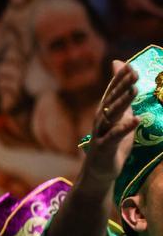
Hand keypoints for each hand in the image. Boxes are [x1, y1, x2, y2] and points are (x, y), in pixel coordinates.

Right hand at [81, 60, 139, 183]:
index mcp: (105, 111)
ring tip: (135, 90)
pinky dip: (125, 128)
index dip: (120, 78)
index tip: (131, 65)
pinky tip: (136, 120)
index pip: (112, 91)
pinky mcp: (104, 147)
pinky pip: (114, 136)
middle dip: (123, 86)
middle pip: (112, 99)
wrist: (99, 170)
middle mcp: (101, 119)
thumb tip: (126, 83)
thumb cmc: (112, 143)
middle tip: (135, 73)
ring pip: (112, 114)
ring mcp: (101, 132)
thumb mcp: (120, 119)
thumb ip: (123, 99)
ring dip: (123, 102)